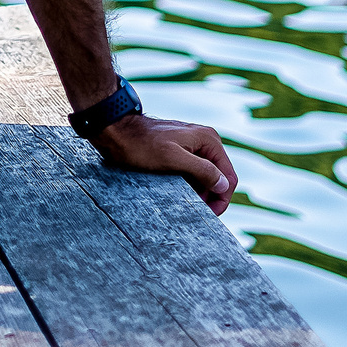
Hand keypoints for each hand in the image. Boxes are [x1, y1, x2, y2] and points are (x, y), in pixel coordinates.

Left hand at [91, 113, 239, 213]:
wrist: (117, 132)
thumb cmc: (141, 145)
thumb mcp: (172, 159)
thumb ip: (202, 170)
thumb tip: (224, 185)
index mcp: (209, 140)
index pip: (229, 177)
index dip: (222, 199)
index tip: (209, 215)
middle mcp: (205, 141)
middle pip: (220, 178)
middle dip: (212, 196)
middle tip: (197, 211)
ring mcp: (194, 145)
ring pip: (207, 177)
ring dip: (201, 192)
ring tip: (187, 203)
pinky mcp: (182, 151)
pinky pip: (194, 173)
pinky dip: (191, 185)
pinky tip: (179, 192)